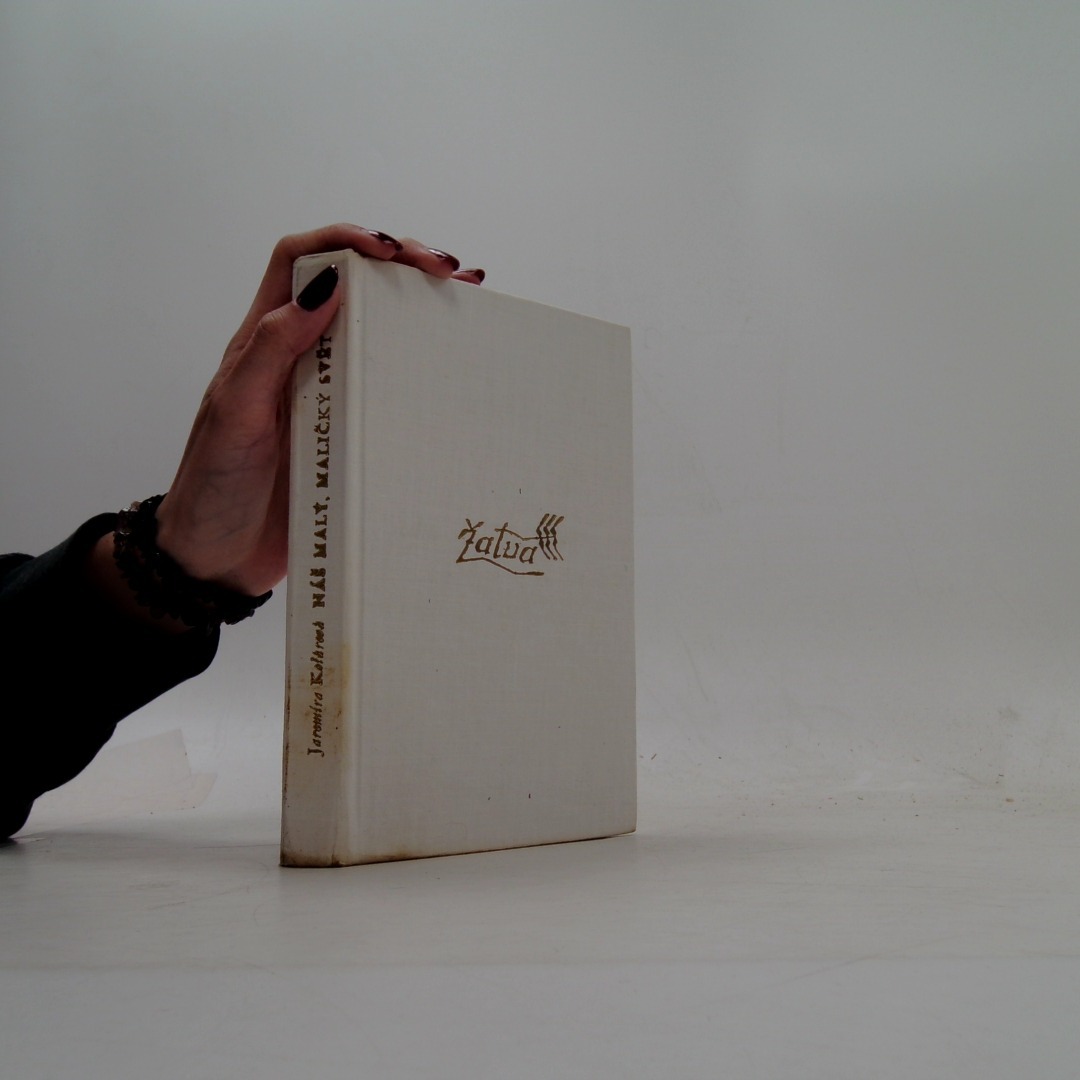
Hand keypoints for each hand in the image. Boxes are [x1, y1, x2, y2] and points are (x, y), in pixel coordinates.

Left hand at [153, 223, 483, 596]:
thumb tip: (325, 289)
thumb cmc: (214, 487)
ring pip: (376, 330)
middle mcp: (299, 357)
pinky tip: (452, 362)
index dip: (342, 241)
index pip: (299, 262)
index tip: (388, 249)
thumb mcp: (235, 413)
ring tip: (465, 293)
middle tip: (444, 267)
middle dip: (397, 262)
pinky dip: (421, 366)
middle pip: (349, 285)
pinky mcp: (349, 432)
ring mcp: (328, 394)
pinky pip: (388, 387)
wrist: (217, 561)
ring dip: (417, 305)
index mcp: (263, 342)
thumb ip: (272, 349)